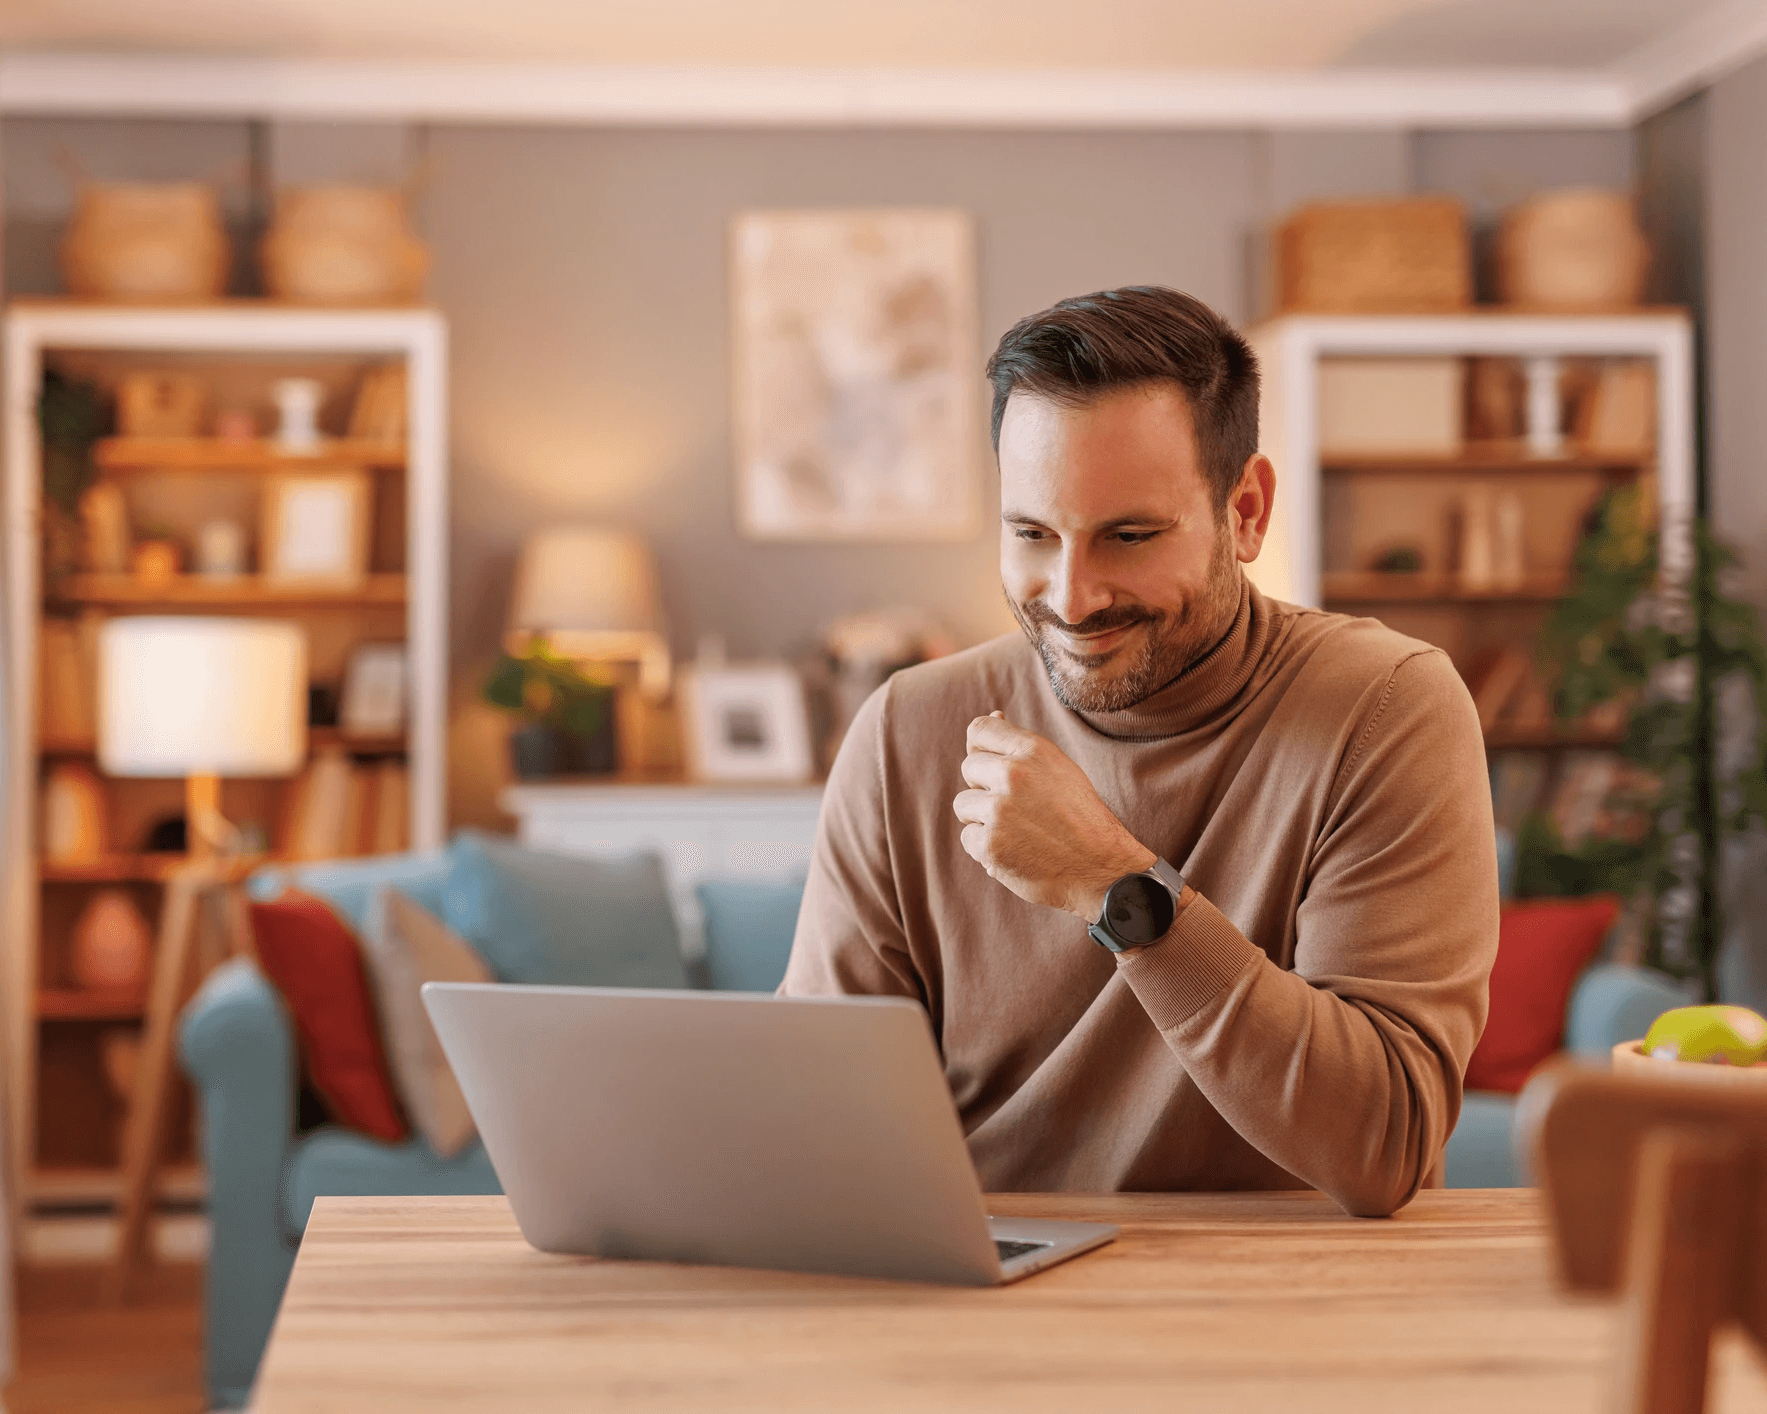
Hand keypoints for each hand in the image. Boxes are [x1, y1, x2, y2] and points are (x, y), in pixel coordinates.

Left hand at [954, 712, 1155, 920]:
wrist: (1102, 869)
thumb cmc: (1081, 818)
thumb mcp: (1060, 769)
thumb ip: (1022, 747)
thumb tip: (994, 714)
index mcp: (1033, 750)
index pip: (980, 729)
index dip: (981, 748)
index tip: (992, 766)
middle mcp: (1013, 774)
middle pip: (969, 767)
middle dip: (983, 787)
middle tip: (1016, 807)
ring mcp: (999, 810)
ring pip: (963, 804)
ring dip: (982, 819)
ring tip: (1017, 831)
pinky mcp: (990, 844)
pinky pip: (968, 838)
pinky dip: (986, 848)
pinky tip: (1015, 852)